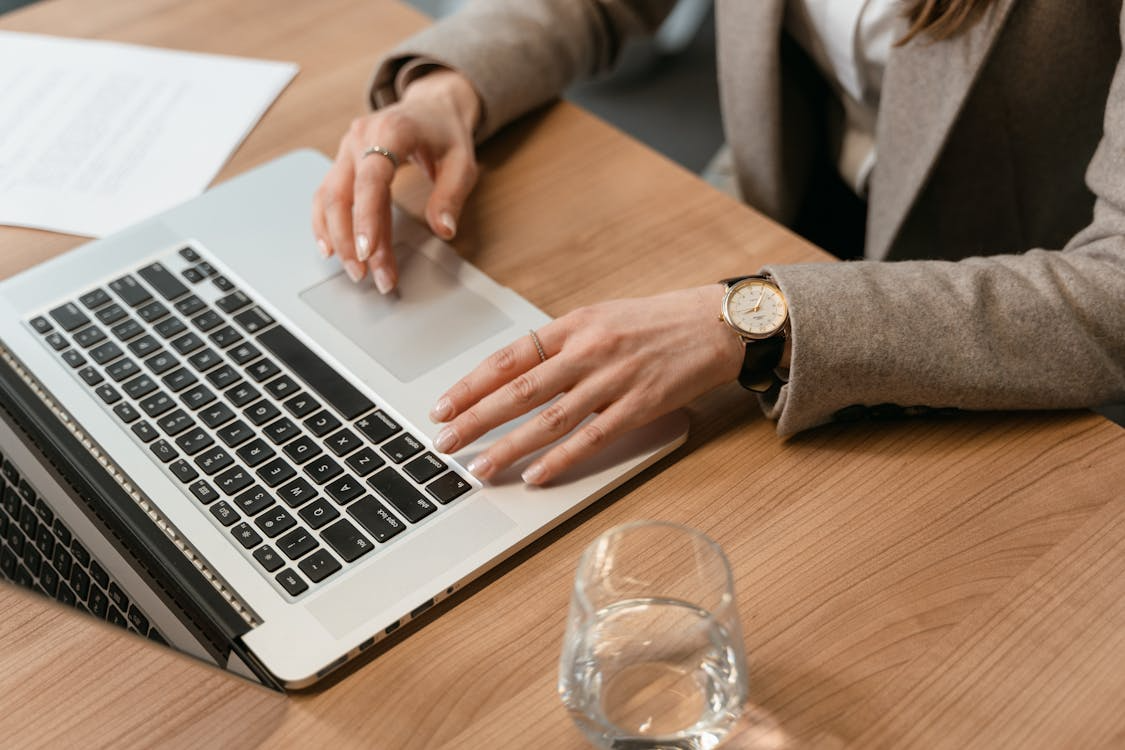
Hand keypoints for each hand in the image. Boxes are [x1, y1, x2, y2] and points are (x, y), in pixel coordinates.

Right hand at [312, 69, 480, 292]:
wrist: (432, 105)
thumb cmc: (446, 133)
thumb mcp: (463, 162)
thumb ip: (452, 195)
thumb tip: (443, 230)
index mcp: (391, 130)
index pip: (371, 179)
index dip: (367, 217)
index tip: (368, 252)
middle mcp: (361, 137)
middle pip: (342, 194)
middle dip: (351, 241)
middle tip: (367, 276)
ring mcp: (347, 148)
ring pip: (328, 198)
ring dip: (337, 238)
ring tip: (355, 271)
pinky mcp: (343, 161)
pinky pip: (326, 195)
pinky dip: (325, 224)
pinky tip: (332, 250)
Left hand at [429, 285, 744, 484]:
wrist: (717, 324)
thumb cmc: (658, 322)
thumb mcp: (602, 318)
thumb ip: (562, 345)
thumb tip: (517, 375)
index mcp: (574, 324)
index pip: (509, 358)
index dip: (471, 385)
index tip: (443, 406)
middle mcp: (589, 350)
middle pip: (519, 391)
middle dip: (475, 419)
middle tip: (443, 442)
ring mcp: (614, 380)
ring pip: (549, 419)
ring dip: (510, 447)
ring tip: (480, 468)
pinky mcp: (640, 406)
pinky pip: (593, 437)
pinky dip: (561, 459)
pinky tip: (536, 475)